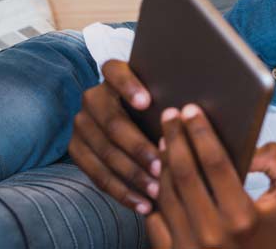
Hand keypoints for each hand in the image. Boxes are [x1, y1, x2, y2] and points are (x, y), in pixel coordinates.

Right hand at [69, 59, 160, 213]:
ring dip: (133, 176)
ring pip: (106, 153)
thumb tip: (200, 111)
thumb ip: (174, 96)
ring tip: (157, 190)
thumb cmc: (161, 102)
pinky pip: (97, 175)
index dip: (130, 87)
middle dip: (139, 148)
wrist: (125, 115)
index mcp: (114, 74)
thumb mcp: (164, 92)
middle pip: (113, 123)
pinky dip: (122, 192)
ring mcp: (81, 124)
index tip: (147, 102)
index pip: (117, 73)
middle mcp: (93, 97)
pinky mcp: (75, 149)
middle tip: (163, 166)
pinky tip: (143, 204)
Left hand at [146, 105, 275, 248]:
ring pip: (166, 196)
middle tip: (170, 115)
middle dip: (175, 139)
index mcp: (243, 216)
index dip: (201, 133)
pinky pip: (154, 220)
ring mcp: (189, 248)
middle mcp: (213, 234)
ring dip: (163, 163)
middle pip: (185, 175)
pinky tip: (160, 175)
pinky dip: (155, 195)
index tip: (191, 110)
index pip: (215, 164)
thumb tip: (247, 146)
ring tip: (165, 140)